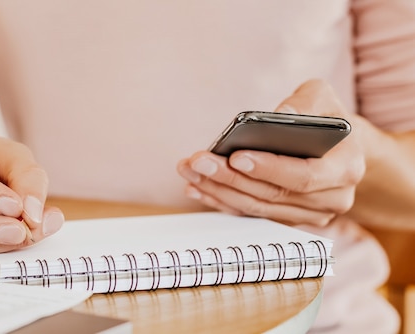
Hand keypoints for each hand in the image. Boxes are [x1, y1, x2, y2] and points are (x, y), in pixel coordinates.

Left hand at [177, 79, 365, 225]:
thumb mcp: (322, 97)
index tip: (235, 157)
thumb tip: (280, 116)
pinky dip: (221, 200)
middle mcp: (333, 200)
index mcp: (346, 169)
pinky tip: (197, 186)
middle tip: (198, 161)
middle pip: (272, 194)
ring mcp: (310, 216)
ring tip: (190, 171)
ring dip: (218, 190)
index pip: (303, 176)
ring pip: (256, 208)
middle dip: (229, 178)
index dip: (268, 169)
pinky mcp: (287, 220)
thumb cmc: (325, 118)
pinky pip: (250, 214)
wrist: (337, 147)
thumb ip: (304, 103)